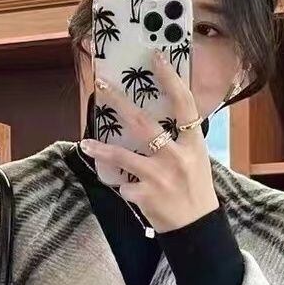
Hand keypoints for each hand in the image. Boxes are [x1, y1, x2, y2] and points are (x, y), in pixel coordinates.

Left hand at [81, 48, 218, 233]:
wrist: (196, 227)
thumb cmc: (196, 189)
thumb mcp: (197, 159)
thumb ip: (181, 139)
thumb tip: (159, 116)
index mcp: (193, 144)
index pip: (184, 104)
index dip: (170, 78)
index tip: (156, 57)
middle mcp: (176, 157)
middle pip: (143, 123)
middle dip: (120, 102)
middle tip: (102, 84)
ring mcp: (159, 177)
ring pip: (123, 156)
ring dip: (102, 150)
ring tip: (86, 144)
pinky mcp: (145, 196)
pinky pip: (125, 185)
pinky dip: (125, 186)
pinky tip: (130, 191)